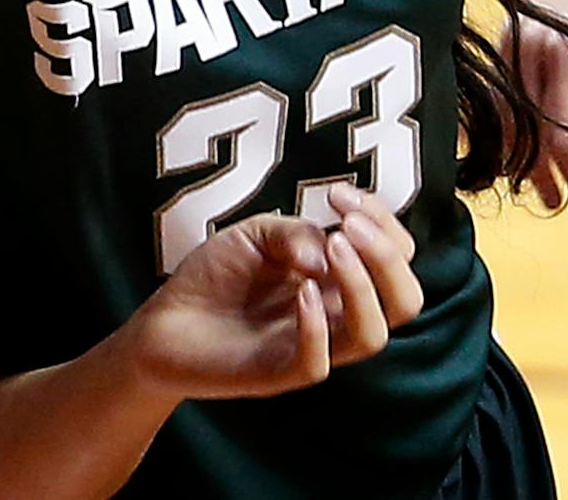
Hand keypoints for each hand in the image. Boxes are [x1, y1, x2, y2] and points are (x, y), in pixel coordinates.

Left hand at [123, 186, 423, 402]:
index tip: (341, 195)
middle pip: (405, 300)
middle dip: (387, 257)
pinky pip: (319, 362)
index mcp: (341, 279)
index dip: (384, 222)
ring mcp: (316, 346)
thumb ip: (294, 233)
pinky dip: (316, 325)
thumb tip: (329, 250)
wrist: (163, 321)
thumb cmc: (215, 276)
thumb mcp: (254, 234)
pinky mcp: (283, 373)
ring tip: (332, 249)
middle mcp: (339, 314)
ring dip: (361, 287)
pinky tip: (300, 292)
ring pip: (374, 334)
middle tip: (347, 226)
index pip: (396, 257)